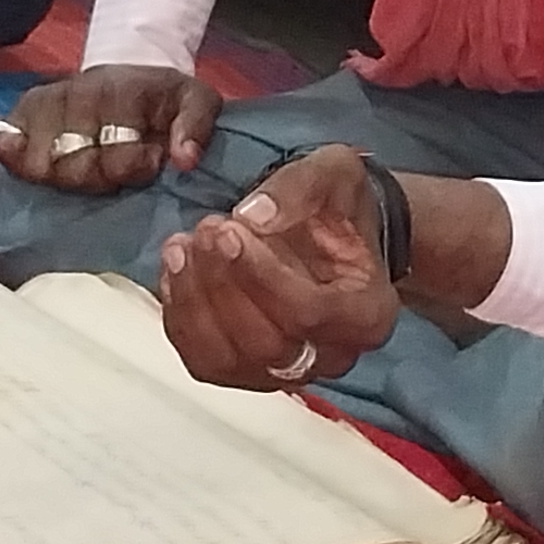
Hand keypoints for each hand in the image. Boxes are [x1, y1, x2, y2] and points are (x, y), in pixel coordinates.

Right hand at [0, 63, 221, 190]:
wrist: (130, 72)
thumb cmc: (162, 97)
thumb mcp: (195, 100)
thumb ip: (197, 126)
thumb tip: (183, 160)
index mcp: (122, 92)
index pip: (115, 151)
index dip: (130, 166)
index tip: (150, 161)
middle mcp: (78, 94)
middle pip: (72, 165)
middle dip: (95, 177)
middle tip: (114, 172)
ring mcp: (47, 102)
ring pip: (39, 163)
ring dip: (59, 177)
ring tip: (80, 169)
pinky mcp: (23, 109)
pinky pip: (5, 139)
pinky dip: (12, 154)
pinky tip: (22, 161)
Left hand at [158, 144, 398, 389]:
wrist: (334, 230)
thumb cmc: (341, 206)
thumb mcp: (335, 172)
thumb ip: (301, 188)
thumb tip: (253, 216)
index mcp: (368, 313)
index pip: (309, 312)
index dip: (262, 276)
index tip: (230, 231)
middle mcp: (333, 355)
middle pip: (266, 343)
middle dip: (223, 286)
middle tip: (204, 231)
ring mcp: (289, 371)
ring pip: (229, 360)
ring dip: (195, 303)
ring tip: (182, 246)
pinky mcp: (248, 371)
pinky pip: (204, 361)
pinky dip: (181, 318)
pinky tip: (175, 271)